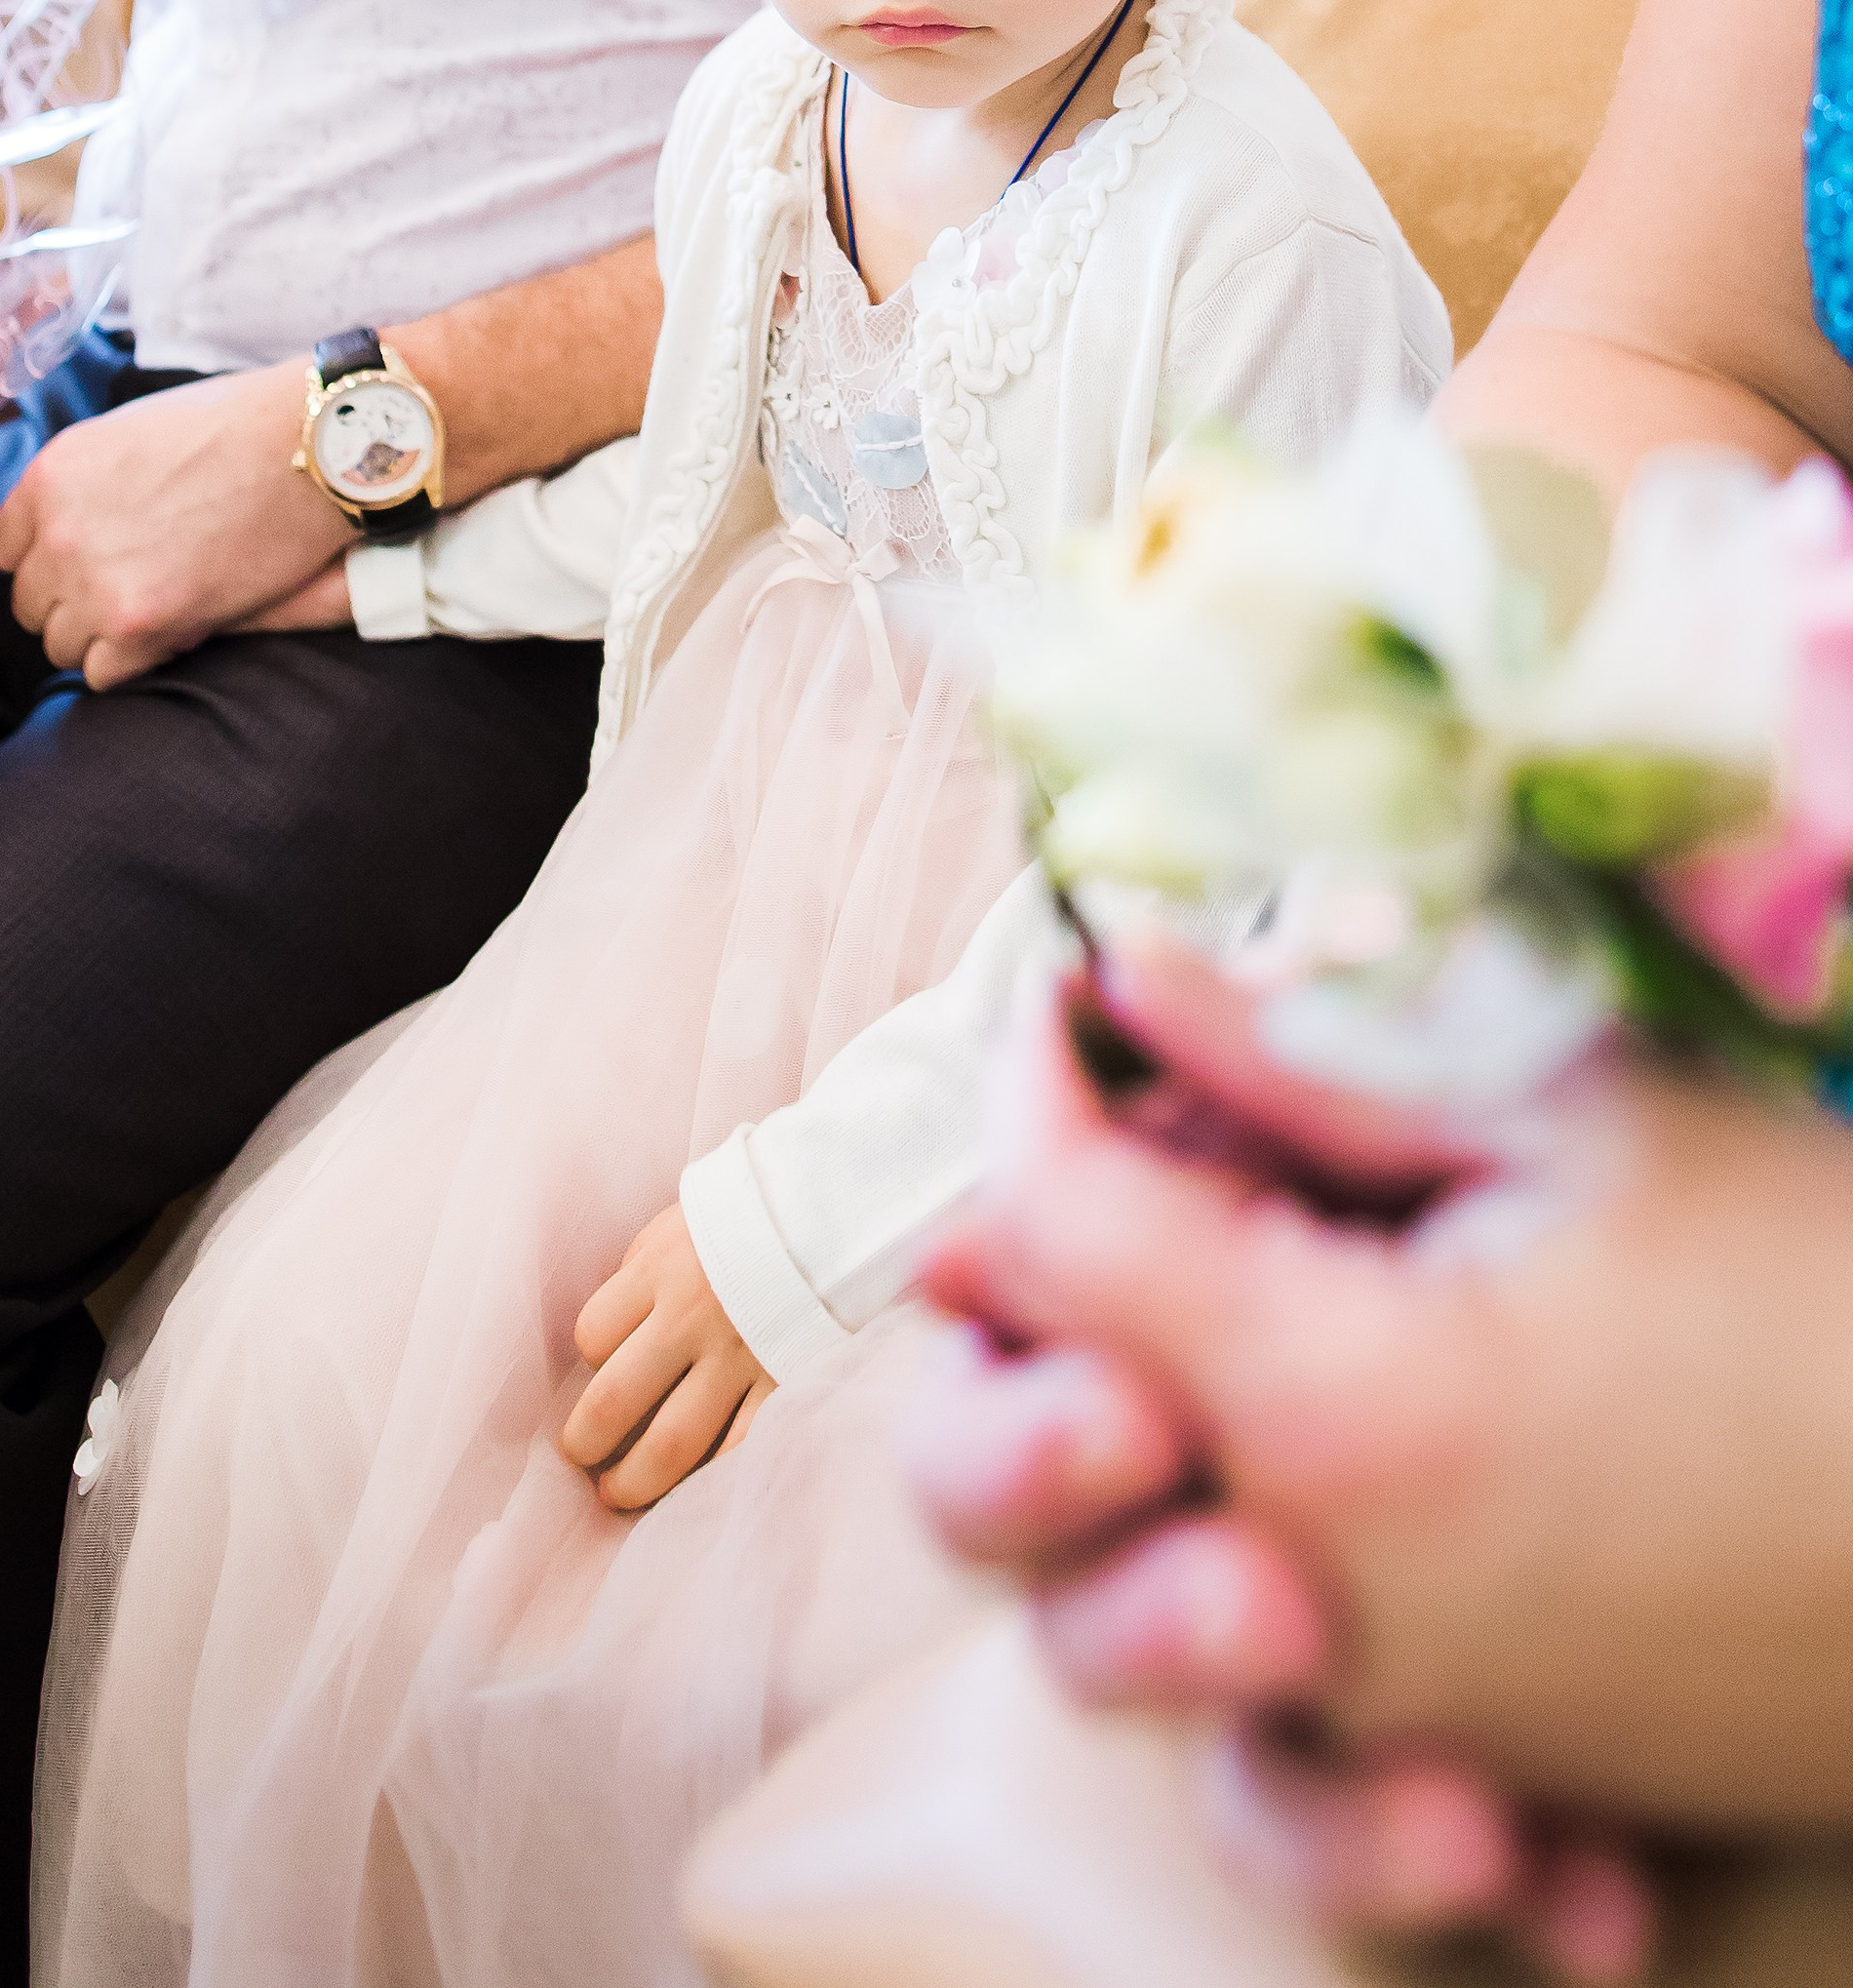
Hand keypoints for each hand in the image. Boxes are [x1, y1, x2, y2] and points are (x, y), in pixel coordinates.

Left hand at [0, 360, 351, 687]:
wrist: (306, 446)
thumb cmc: (237, 427)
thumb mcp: (130, 433)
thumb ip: (86, 484)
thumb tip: (73, 528)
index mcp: (51, 475)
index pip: (7, 550)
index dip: (49, 562)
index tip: (84, 567)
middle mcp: (59, 529)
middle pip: (30, 602)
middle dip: (74, 603)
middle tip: (128, 595)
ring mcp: (93, 579)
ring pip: (60, 644)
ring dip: (102, 638)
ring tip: (154, 615)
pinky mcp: (138, 621)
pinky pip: (101, 674)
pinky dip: (132, 663)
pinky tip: (172, 634)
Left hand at [562, 1203, 773, 1511]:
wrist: (835, 1212)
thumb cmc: (746, 1220)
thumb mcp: (679, 1226)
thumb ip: (641, 1275)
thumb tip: (609, 1338)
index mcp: (660, 1268)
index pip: (594, 1334)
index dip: (591, 1359)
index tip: (602, 1369)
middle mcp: (692, 1316)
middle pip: (616, 1400)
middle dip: (586, 1442)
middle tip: (581, 1458)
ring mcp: (741, 1355)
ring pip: (671, 1443)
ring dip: (634, 1481)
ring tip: (618, 1493)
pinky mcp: (784, 1381)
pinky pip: (738, 1448)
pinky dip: (708, 1479)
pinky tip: (689, 1489)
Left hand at [905, 959, 1852, 1832]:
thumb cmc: (1829, 1298)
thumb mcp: (1571, 1119)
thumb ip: (1313, 1058)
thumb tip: (1130, 967)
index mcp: (1330, 1399)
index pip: (1048, 1229)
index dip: (1045, 1092)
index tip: (1091, 1016)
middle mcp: (1320, 1593)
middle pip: (999, 1488)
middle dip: (1015, 1330)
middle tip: (1119, 1225)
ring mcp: (1392, 1712)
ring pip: (1115, 1661)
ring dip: (1113, 1531)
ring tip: (1203, 1429)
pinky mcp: (1484, 1775)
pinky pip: (1312, 1802)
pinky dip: (1312, 1752)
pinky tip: (1363, 1628)